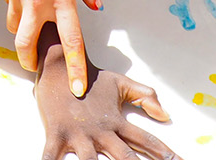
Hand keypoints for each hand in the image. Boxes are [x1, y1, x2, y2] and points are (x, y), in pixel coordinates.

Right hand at [1, 0, 99, 94]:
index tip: (76, 87)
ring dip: (23, 33)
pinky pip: (10, 6)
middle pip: (27, 46)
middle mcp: (38, 1)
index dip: (74, 67)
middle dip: (29, 61)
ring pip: (16, 28)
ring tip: (31, 26)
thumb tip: (94, 5)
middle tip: (34, 64)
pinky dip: (17, 9)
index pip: (70, 41)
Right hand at [36, 44, 177, 159]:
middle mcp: (100, 131)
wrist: (59, 64)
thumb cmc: (90, 78)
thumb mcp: (121, 83)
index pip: (146, 141)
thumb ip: (145, 97)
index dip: (164, 154)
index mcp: (116, 121)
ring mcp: (78, 134)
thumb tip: (165, 114)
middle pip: (125, 158)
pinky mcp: (57, 134)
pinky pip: (51, 156)